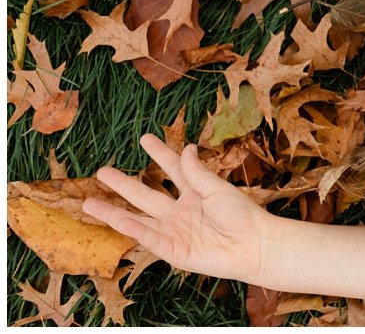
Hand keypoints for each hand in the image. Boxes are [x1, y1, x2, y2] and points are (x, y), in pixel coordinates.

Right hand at [83, 134, 266, 284]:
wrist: (253, 245)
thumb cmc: (242, 215)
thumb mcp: (217, 188)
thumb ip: (196, 172)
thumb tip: (186, 147)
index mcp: (195, 192)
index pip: (172, 169)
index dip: (160, 154)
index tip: (144, 138)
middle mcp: (180, 210)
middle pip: (146, 194)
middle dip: (123, 183)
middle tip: (101, 170)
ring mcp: (174, 230)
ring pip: (137, 218)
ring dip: (113, 212)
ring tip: (87, 203)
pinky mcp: (172, 250)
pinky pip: (147, 237)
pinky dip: (131, 228)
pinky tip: (115, 218)